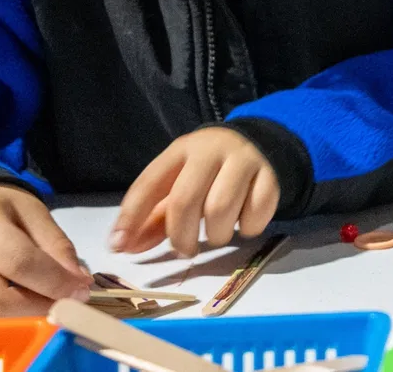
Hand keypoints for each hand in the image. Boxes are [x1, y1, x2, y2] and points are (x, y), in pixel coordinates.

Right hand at [0, 184, 89, 318]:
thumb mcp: (29, 211)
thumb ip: (56, 244)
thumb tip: (78, 282)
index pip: (18, 262)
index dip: (55, 281)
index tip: (81, 290)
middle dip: (38, 308)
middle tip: (66, 303)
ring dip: (23, 321)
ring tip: (47, 306)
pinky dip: (6, 324)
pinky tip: (25, 311)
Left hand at [110, 128, 278, 256]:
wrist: (259, 144)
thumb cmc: (208, 172)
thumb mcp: (178, 184)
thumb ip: (153, 217)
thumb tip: (123, 247)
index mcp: (182, 150)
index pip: (149, 183)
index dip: (132, 217)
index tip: (120, 247)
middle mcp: (212, 150)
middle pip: (186, 200)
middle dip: (181, 235)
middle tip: (185, 249)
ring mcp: (245, 160)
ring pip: (221, 210)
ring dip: (215, 235)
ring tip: (216, 234)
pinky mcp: (272, 175)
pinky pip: (256, 214)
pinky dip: (247, 229)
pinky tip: (244, 223)